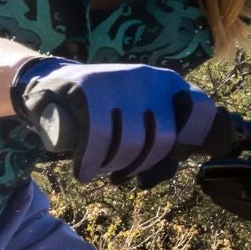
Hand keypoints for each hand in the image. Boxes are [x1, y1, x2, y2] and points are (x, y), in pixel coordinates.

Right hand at [12, 58, 219, 184]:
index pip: (200, 110)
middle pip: (162, 139)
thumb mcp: (138, 109)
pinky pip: (99, 138)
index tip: (169, 157)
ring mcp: (119, 81)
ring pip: (131, 143)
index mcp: (167, 82)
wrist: (50, 83)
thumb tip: (180, 159)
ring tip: (100, 168)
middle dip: (139, 165)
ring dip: (113, 166)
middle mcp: (148, 77)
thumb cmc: (102, 108)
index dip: (191, 139)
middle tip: (120, 172)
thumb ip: (162, 128)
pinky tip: (83, 171)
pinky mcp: (88, 89)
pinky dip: (90, 163)